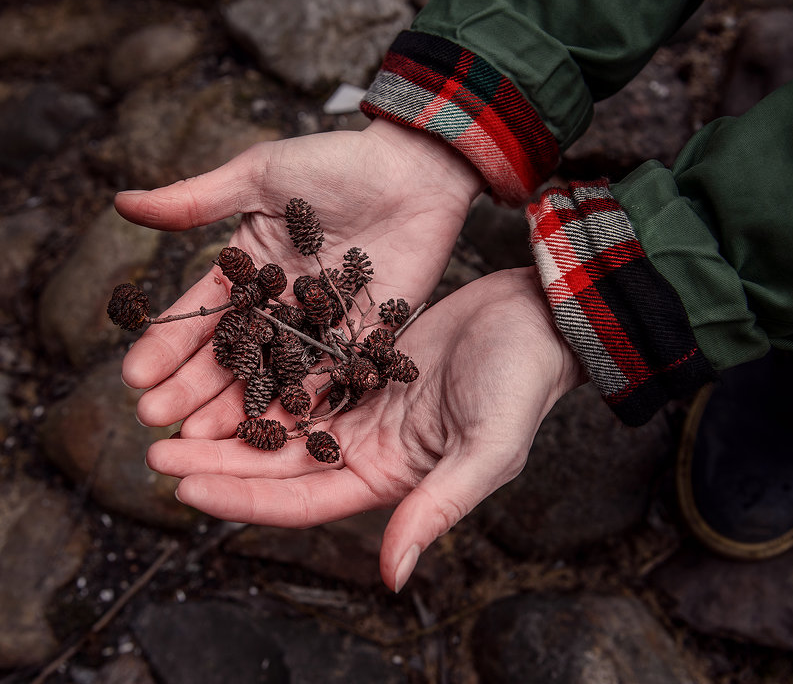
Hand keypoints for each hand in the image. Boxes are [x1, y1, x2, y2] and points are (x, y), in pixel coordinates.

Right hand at [116, 118, 483, 428]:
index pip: (199, 315)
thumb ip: (196, 201)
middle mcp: (278, 307)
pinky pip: (329, 380)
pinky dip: (303, 407)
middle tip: (156, 420)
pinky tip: (275, 437)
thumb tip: (121, 203)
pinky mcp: (361, 341)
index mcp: (248, 271)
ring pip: (272, 377)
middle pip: (229, 356)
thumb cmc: (336, 164)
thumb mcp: (259, 175)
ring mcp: (318, 329)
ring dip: (238, 407)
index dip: (166, 346)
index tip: (135, 377)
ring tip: (202, 438)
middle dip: (191, 387)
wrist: (413, 173)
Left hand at [144, 268, 584, 591]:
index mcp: (391, 476)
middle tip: (157, 452)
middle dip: (218, 463)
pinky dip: (262, 379)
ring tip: (175, 417)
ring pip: (280, 422)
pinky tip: (225, 371)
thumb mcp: (486, 450)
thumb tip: (392, 574)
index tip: (185, 489)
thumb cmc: (521, 383)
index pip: (302, 500)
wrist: (533, 318)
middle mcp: (368, 446)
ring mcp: (361, 404)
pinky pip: (301, 376)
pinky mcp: (361, 363)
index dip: (243, 499)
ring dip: (230, 423)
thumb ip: (437, 508)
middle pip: (278, 465)